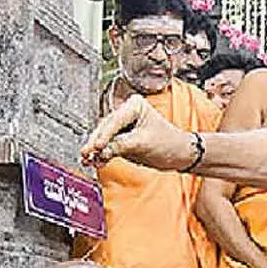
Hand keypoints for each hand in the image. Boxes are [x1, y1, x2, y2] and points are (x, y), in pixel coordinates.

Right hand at [80, 95, 194, 170]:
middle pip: (106, 128)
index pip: (114, 121)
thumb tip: (100, 152)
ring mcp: (123, 125)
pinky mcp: (122, 138)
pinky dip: (102, 154)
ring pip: (104, 137)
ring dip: (96, 150)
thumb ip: (119, 146)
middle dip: (96, 143)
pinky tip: (95, 161)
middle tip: (86, 155)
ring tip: (88, 160)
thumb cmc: (168, 144)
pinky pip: (109, 145)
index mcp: (134, 106)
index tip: (96, 148)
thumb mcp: (142, 144)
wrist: (179, 154)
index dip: (103, 136)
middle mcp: (127, 112)